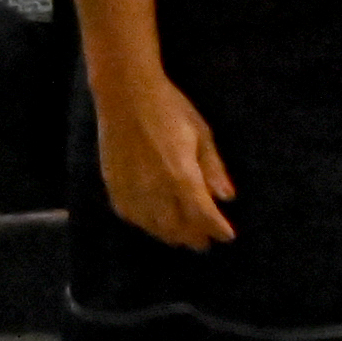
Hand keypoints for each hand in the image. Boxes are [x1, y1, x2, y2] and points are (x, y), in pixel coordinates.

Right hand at [99, 72, 235, 247]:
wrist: (126, 96)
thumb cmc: (170, 109)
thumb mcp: (201, 134)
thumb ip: (213, 168)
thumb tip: (227, 198)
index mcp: (181, 175)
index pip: (203, 214)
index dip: (216, 229)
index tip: (227, 237)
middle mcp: (156, 189)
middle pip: (177, 225)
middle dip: (193, 237)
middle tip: (204, 244)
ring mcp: (132, 189)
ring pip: (152, 225)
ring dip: (169, 235)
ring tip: (182, 239)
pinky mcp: (113, 186)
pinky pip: (130, 215)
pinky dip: (145, 224)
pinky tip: (152, 224)